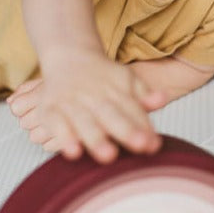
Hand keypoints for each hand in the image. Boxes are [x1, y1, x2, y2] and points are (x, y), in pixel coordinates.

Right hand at [7, 49, 166, 162]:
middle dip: (126, 131)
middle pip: (112, 115)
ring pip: (85, 122)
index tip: (154, 143)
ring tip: (109, 156)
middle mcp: (95, 97)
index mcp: (116, 90)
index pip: (132, 109)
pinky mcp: (51, 110)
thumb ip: (143, 94)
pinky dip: (64, 138)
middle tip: (141, 145)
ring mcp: (72, 103)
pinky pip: (56, 124)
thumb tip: (163, 99)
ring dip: (96, 139)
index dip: (143, 126)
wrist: (69, 56)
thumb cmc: (103, 76)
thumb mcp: (126, 79)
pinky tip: (74, 153)